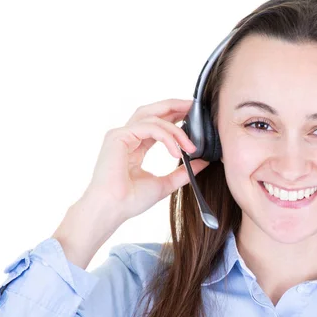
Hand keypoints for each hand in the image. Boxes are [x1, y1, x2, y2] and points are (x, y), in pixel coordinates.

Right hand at [84, 98, 209, 224]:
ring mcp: (121, 135)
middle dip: (175, 106)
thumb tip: (204, 162)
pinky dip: (167, 137)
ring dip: (176, 128)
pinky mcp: (118, 136)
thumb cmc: (131, 200)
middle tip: (195, 107)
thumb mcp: (166, 183)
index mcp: (135, 145)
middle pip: (153, 111)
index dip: (176, 116)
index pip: (157, 123)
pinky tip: (177, 151)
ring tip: (192, 145)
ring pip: (153, 117)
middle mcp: (127, 136)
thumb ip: (183, 171)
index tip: (196, 117)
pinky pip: (149, 128)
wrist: (112, 210)